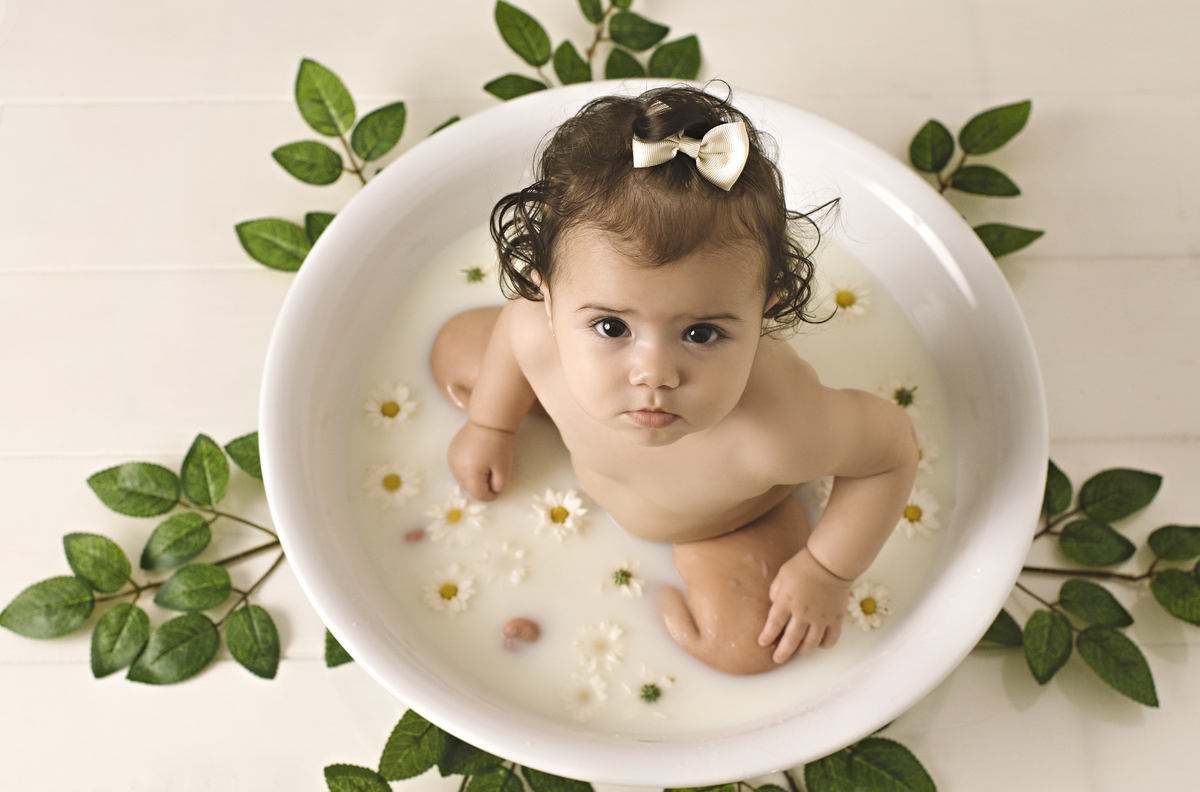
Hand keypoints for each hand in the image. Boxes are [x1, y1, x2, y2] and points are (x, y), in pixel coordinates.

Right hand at [448, 421, 514, 500]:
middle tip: (493, 474)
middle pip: (469, 489)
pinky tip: (476, 459)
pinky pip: (458, 469)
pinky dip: (466, 469)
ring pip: (462, 479)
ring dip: (473, 478)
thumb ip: (498, 487)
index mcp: (470, 474)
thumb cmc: (498, 445)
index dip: (491, 495)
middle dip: (481, 486)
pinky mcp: (450, 453)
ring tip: (485, 465)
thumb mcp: (504, 469)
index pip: (478, 496)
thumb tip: (491, 493)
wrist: (488, 421)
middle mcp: (456, 469)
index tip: (499, 487)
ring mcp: (451, 460)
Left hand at [757, 546, 850, 662]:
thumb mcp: (782, 575)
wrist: (830, 562)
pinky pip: (831, 638)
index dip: (767, 636)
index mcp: (787, 602)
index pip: (774, 625)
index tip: (762, 643)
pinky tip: (820, 644)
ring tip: (797, 653)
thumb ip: (776, 592)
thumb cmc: (804, 565)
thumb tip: (775, 605)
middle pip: (791, 640)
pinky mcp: (835, 618)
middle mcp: (803, 613)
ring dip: (802, 651)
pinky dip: (825, 645)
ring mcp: (820, 618)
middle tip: (777, 659)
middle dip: (782, 652)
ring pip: (811, 643)